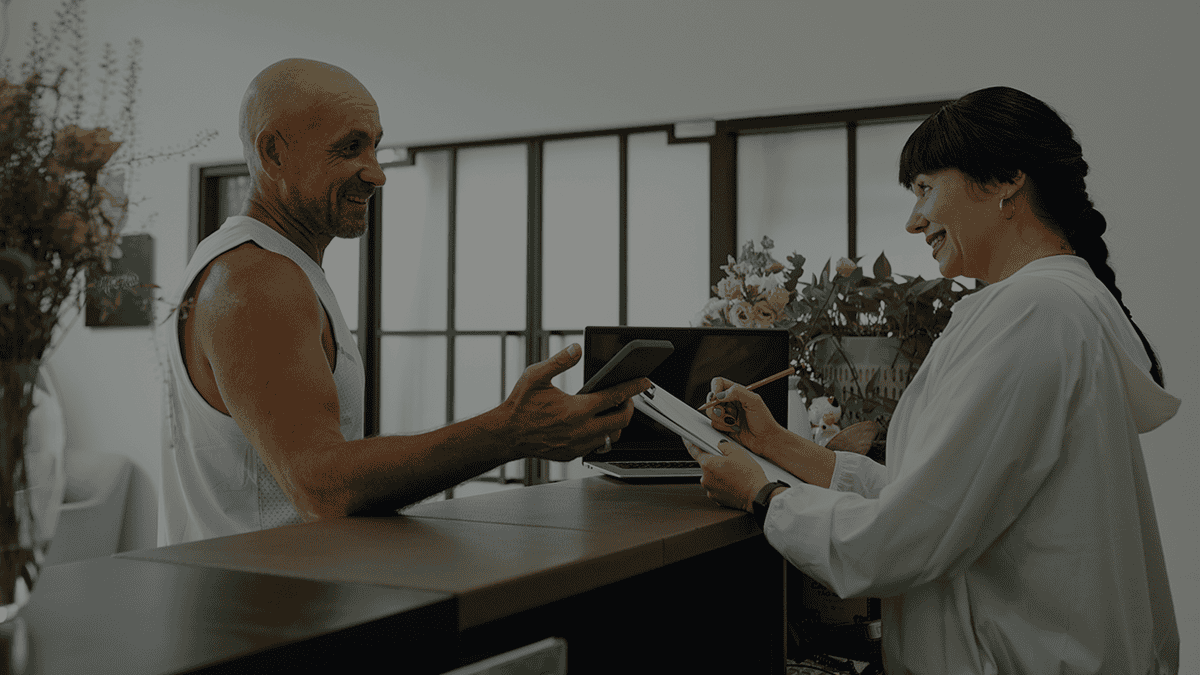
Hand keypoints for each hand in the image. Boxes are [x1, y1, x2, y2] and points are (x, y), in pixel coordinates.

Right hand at [499, 344, 651, 461]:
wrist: (506, 435)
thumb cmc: (520, 406)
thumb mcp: (535, 376)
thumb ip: (558, 361)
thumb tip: (576, 349)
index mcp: (576, 409)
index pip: (615, 397)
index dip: (633, 387)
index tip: (644, 381)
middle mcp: (581, 429)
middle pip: (622, 420)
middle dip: (630, 407)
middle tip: (626, 398)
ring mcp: (578, 445)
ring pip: (612, 436)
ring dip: (617, 423)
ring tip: (612, 410)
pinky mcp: (572, 454)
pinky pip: (597, 446)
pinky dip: (602, 435)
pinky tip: (596, 424)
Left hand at [683, 440, 768, 511]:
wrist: (757, 496)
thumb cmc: (749, 476)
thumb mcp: (739, 452)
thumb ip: (725, 445)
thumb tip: (720, 444)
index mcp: (708, 465)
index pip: (695, 452)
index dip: (690, 444)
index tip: (687, 440)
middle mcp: (706, 479)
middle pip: (706, 466)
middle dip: (715, 462)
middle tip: (730, 462)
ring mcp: (710, 491)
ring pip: (712, 478)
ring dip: (720, 475)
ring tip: (735, 474)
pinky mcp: (717, 499)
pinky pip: (717, 488)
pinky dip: (723, 485)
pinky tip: (734, 483)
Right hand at [702, 377, 786, 455]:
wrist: (765, 440)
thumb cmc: (764, 421)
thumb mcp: (755, 401)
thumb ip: (738, 392)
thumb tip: (721, 394)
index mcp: (737, 393)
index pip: (719, 383)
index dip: (715, 388)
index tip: (716, 396)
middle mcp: (730, 402)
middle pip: (712, 399)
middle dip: (717, 407)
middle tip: (725, 412)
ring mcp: (726, 414)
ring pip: (712, 413)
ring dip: (722, 419)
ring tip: (734, 422)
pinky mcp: (723, 426)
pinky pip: (714, 424)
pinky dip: (723, 427)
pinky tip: (734, 428)